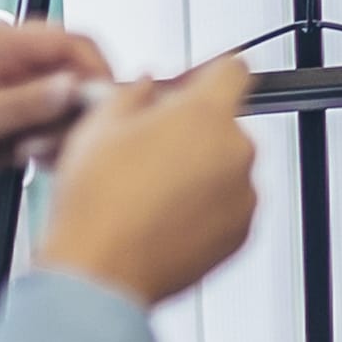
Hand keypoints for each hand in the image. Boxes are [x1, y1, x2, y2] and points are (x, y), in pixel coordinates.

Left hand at [0, 19, 110, 245]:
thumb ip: (25, 104)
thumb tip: (73, 87)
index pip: (72, 43)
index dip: (94, 72)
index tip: (100, 105)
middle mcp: (12, 68)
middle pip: (77, 76)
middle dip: (76, 110)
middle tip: (62, 137)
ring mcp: (13, 99)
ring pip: (67, 109)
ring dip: (61, 134)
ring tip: (32, 153)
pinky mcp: (10, 129)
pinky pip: (50, 133)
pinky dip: (49, 148)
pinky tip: (28, 161)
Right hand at [36, 55, 259, 309]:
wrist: (100, 272)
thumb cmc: (98, 204)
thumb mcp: (101, 125)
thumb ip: (135, 93)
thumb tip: (147, 87)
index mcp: (206, 116)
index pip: (233, 69)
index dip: (210, 74)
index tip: (196, 84)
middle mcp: (236, 153)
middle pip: (225, 124)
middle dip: (193, 131)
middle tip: (149, 148)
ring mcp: (244, 196)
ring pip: (226, 167)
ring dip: (199, 172)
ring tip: (149, 191)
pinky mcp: (241, 234)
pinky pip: (228, 206)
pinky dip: (205, 208)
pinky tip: (162, 216)